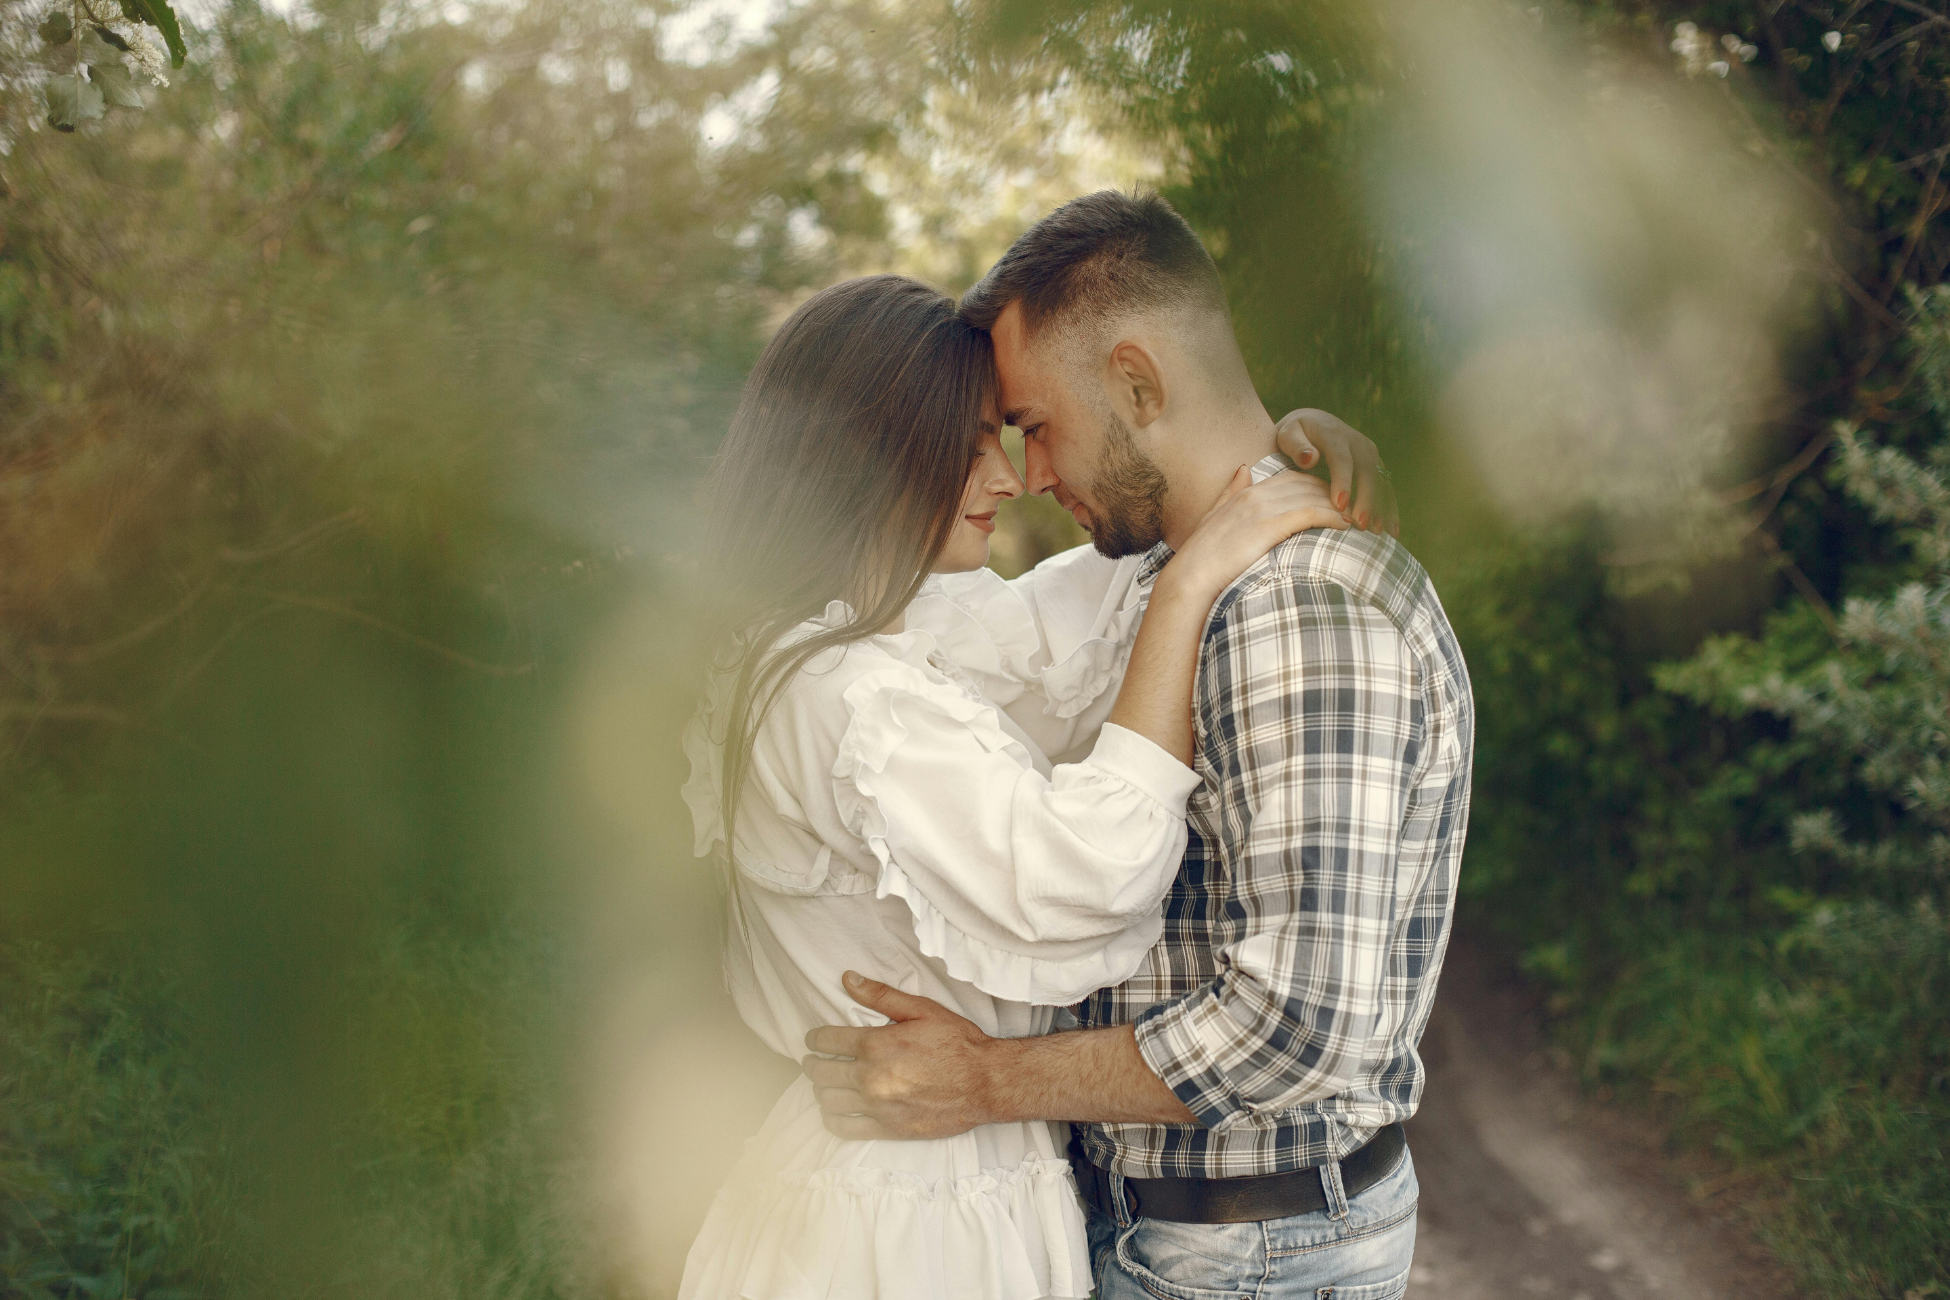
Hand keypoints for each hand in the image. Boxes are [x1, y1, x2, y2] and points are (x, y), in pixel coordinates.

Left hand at [802, 971, 998, 1139]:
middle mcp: (871, 1076)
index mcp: (875, 1044)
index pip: (826, 1041)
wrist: (985, 1083)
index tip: (812, 1041)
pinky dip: (832, 1119)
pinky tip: (835, 1111)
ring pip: (828, 1100)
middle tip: (814, 1062)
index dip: (814, 1039)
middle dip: (813, 1064)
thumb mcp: (921, 1009)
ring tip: (825, 1085)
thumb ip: (880, 995)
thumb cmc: (956, 1042)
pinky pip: (844, 1128)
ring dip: (821, 1091)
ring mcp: (877, 1106)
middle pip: (821, 1072)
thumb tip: (847, 979)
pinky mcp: (887, 1129)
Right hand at [1164, 466, 1346, 601]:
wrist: (1191, 578)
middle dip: (1336, 492)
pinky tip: (1348, 524)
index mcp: (1246, 493)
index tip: (1337, 498)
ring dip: (1341, 504)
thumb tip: (1243, 468)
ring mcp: (1263, 509)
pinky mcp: (1269, 525)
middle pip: (1308, 483)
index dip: (1318, 486)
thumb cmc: (1202, 559)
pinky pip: (1309, 513)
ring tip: (1362, 516)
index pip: (1292, 478)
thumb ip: (1231, 492)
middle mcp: (1256, 495)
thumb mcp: (1215, 517)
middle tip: (1359, 506)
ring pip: (1313, 495)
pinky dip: (1332, 516)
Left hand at [1275, 408, 1398, 535]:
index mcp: (1334, 435)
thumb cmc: (1295, 436)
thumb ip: (1296, 446)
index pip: (1341, 458)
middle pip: (1366, 471)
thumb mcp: (1288, 435)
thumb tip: (1309, 458)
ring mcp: (1370, 453)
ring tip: (1377, 532)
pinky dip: (1390, 508)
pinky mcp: (1377, 464)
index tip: (1339, 504)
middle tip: (1360, 525)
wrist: (1313, 424)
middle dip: (1365, 499)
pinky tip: (1391, 531)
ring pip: (1380, 480)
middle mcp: (1357, 442)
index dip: (1343, 481)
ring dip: (1381, 507)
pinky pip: (1386, 486)